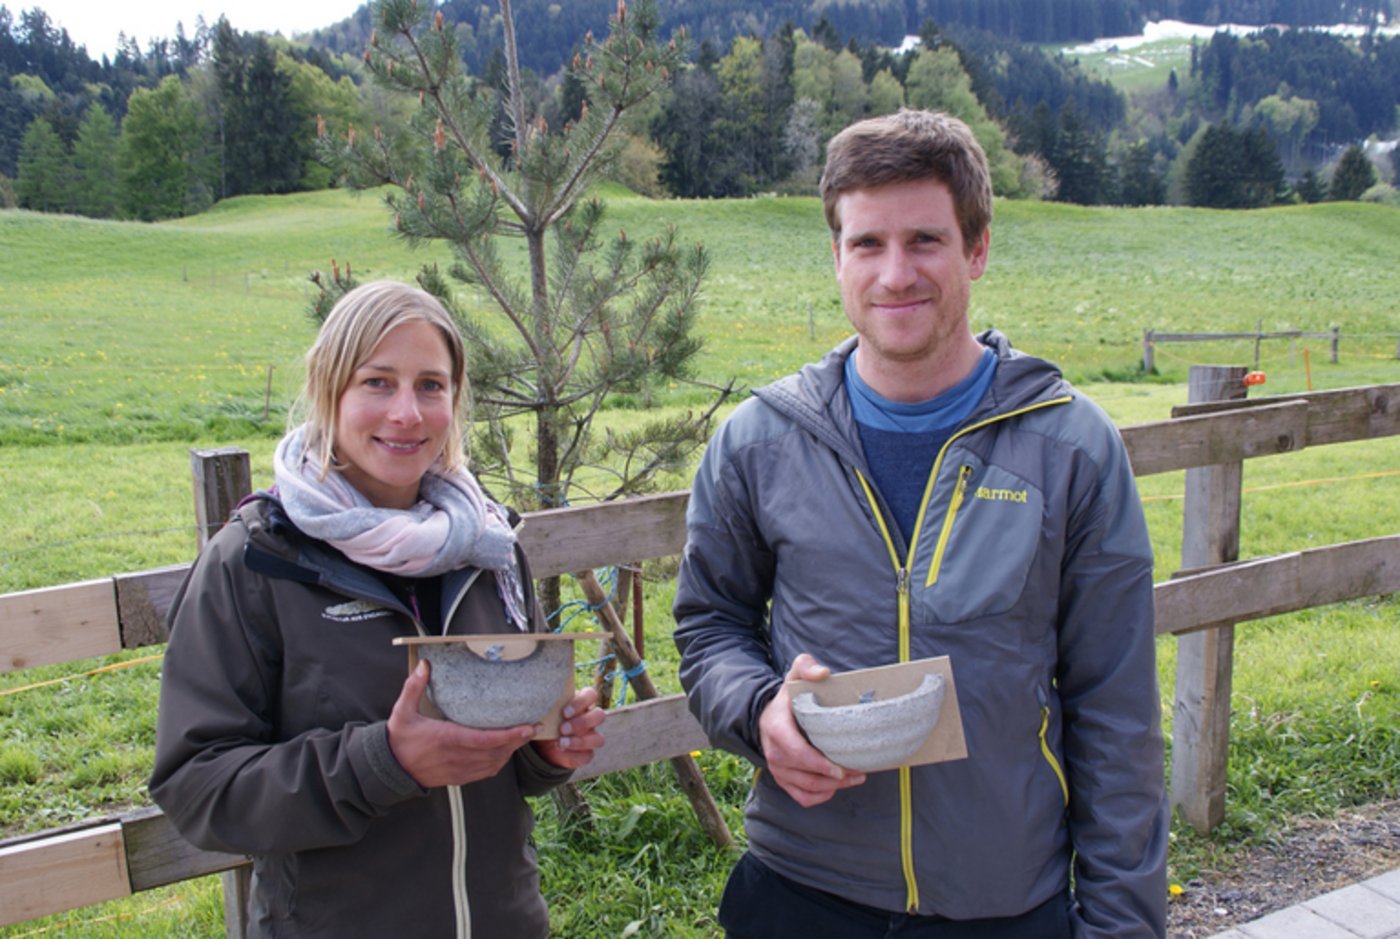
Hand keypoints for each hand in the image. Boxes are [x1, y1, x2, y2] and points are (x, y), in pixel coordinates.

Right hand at [387, 660, 535, 788]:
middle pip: (496, 752)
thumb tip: (424, 664)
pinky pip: (485, 773)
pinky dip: (498, 762)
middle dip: (518, 741)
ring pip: (494, 764)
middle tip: (533, 728)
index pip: (485, 740)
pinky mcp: (458, 778)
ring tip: (522, 737)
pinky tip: (504, 752)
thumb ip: (414, 686)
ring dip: (510, 752)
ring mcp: (458, 770)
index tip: (527, 727)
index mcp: (446, 738)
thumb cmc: (398, 739)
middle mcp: (456, 756)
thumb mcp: (402, 711)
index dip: (509, 735)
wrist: (389, 769)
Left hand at [532, 686, 605, 769]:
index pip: (591, 695)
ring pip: (598, 739)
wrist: (542, 742)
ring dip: (580, 741)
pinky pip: (587, 755)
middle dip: (582, 722)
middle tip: (563, 728)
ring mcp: (591, 737)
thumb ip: (547, 706)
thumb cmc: (547, 720)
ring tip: (561, 742)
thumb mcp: (546, 711)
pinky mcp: (586, 753)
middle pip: (599, 715)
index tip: (565, 712)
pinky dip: (574, 755)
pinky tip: (561, 751)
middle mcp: (590, 718)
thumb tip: (538, 705)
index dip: (581, 702)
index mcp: (582, 703)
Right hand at [758, 653, 866, 806]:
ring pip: (808, 789)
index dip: (821, 764)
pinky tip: (836, 787)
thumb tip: (823, 673)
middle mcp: (774, 753)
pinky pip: (802, 798)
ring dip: (834, 788)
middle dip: (836, 778)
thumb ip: (806, 667)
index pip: (798, 753)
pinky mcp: (783, 780)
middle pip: (807, 776)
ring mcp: (777, 770)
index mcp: (776, 729)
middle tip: (859, 771)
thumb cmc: (788, 698)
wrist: (767, 715)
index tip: (842, 767)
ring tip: (856, 777)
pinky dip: (821, 797)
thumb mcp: (794, 676)